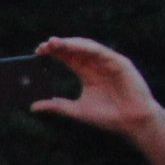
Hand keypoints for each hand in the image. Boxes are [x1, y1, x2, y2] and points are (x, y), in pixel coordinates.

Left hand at [31, 36, 158, 138]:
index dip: (53, 53)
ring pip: (87, 47)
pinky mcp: (120, 63)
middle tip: (42, 46)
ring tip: (54, 43)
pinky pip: (101, 52)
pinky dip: (87, 48)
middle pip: (75, 50)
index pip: (68, 58)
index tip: (37, 52)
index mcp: (87, 73)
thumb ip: (56, 106)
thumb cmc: (107, 116)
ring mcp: (109, 62)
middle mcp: (96, 65)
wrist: (131, 122)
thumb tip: (32, 106)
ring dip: (70, 43)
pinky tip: (74, 46)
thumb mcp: (76, 110)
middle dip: (59, 46)